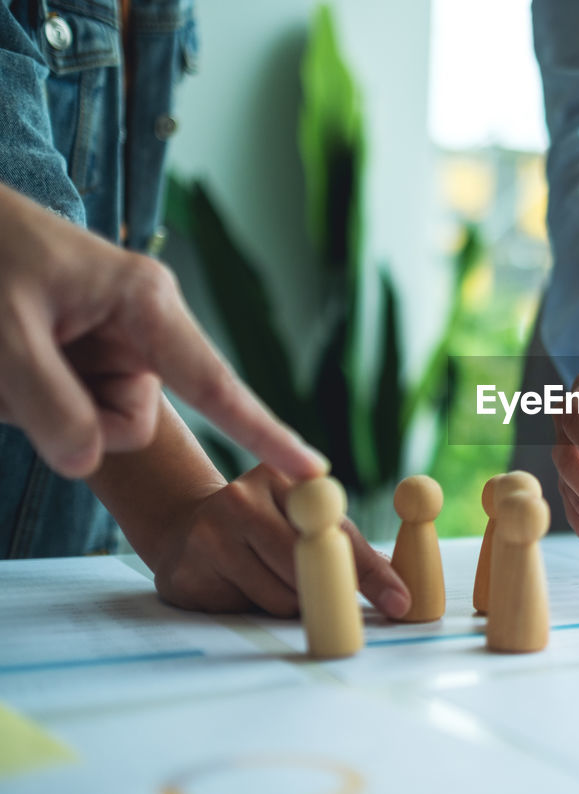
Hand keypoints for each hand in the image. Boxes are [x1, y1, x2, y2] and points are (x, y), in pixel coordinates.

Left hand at [0, 183, 325, 479]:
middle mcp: (144, 326)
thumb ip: (49, 404)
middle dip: (70, 418)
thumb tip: (86, 459)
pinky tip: (8, 357)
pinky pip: (70, 410)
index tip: (312, 469)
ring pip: (96, 422)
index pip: (216, 386)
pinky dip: (26, 398)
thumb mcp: (5, 333)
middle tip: (12, 376)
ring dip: (36, 406)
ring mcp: (116, 344)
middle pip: (129, 421)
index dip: (266, 433)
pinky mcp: (89, 356)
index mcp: (147, 302)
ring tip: (5, 353)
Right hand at [151, 464, 410, 617]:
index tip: (398, 601)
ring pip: (280, 598)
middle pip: (307, 567)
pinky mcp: (185, 576)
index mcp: (280, 477)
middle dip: (332, 592)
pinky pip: (245, 612)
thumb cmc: (263, 523)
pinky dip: (256, 609)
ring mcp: (208, 538)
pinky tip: (241, 588)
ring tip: (274, 581)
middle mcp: (240, 500)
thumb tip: (399, 588)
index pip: (335, 529)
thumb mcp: (304, 517)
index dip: (368, 570)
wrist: (183, 527)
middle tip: (348, 613)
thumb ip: (348, 544)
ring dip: (293, 604)